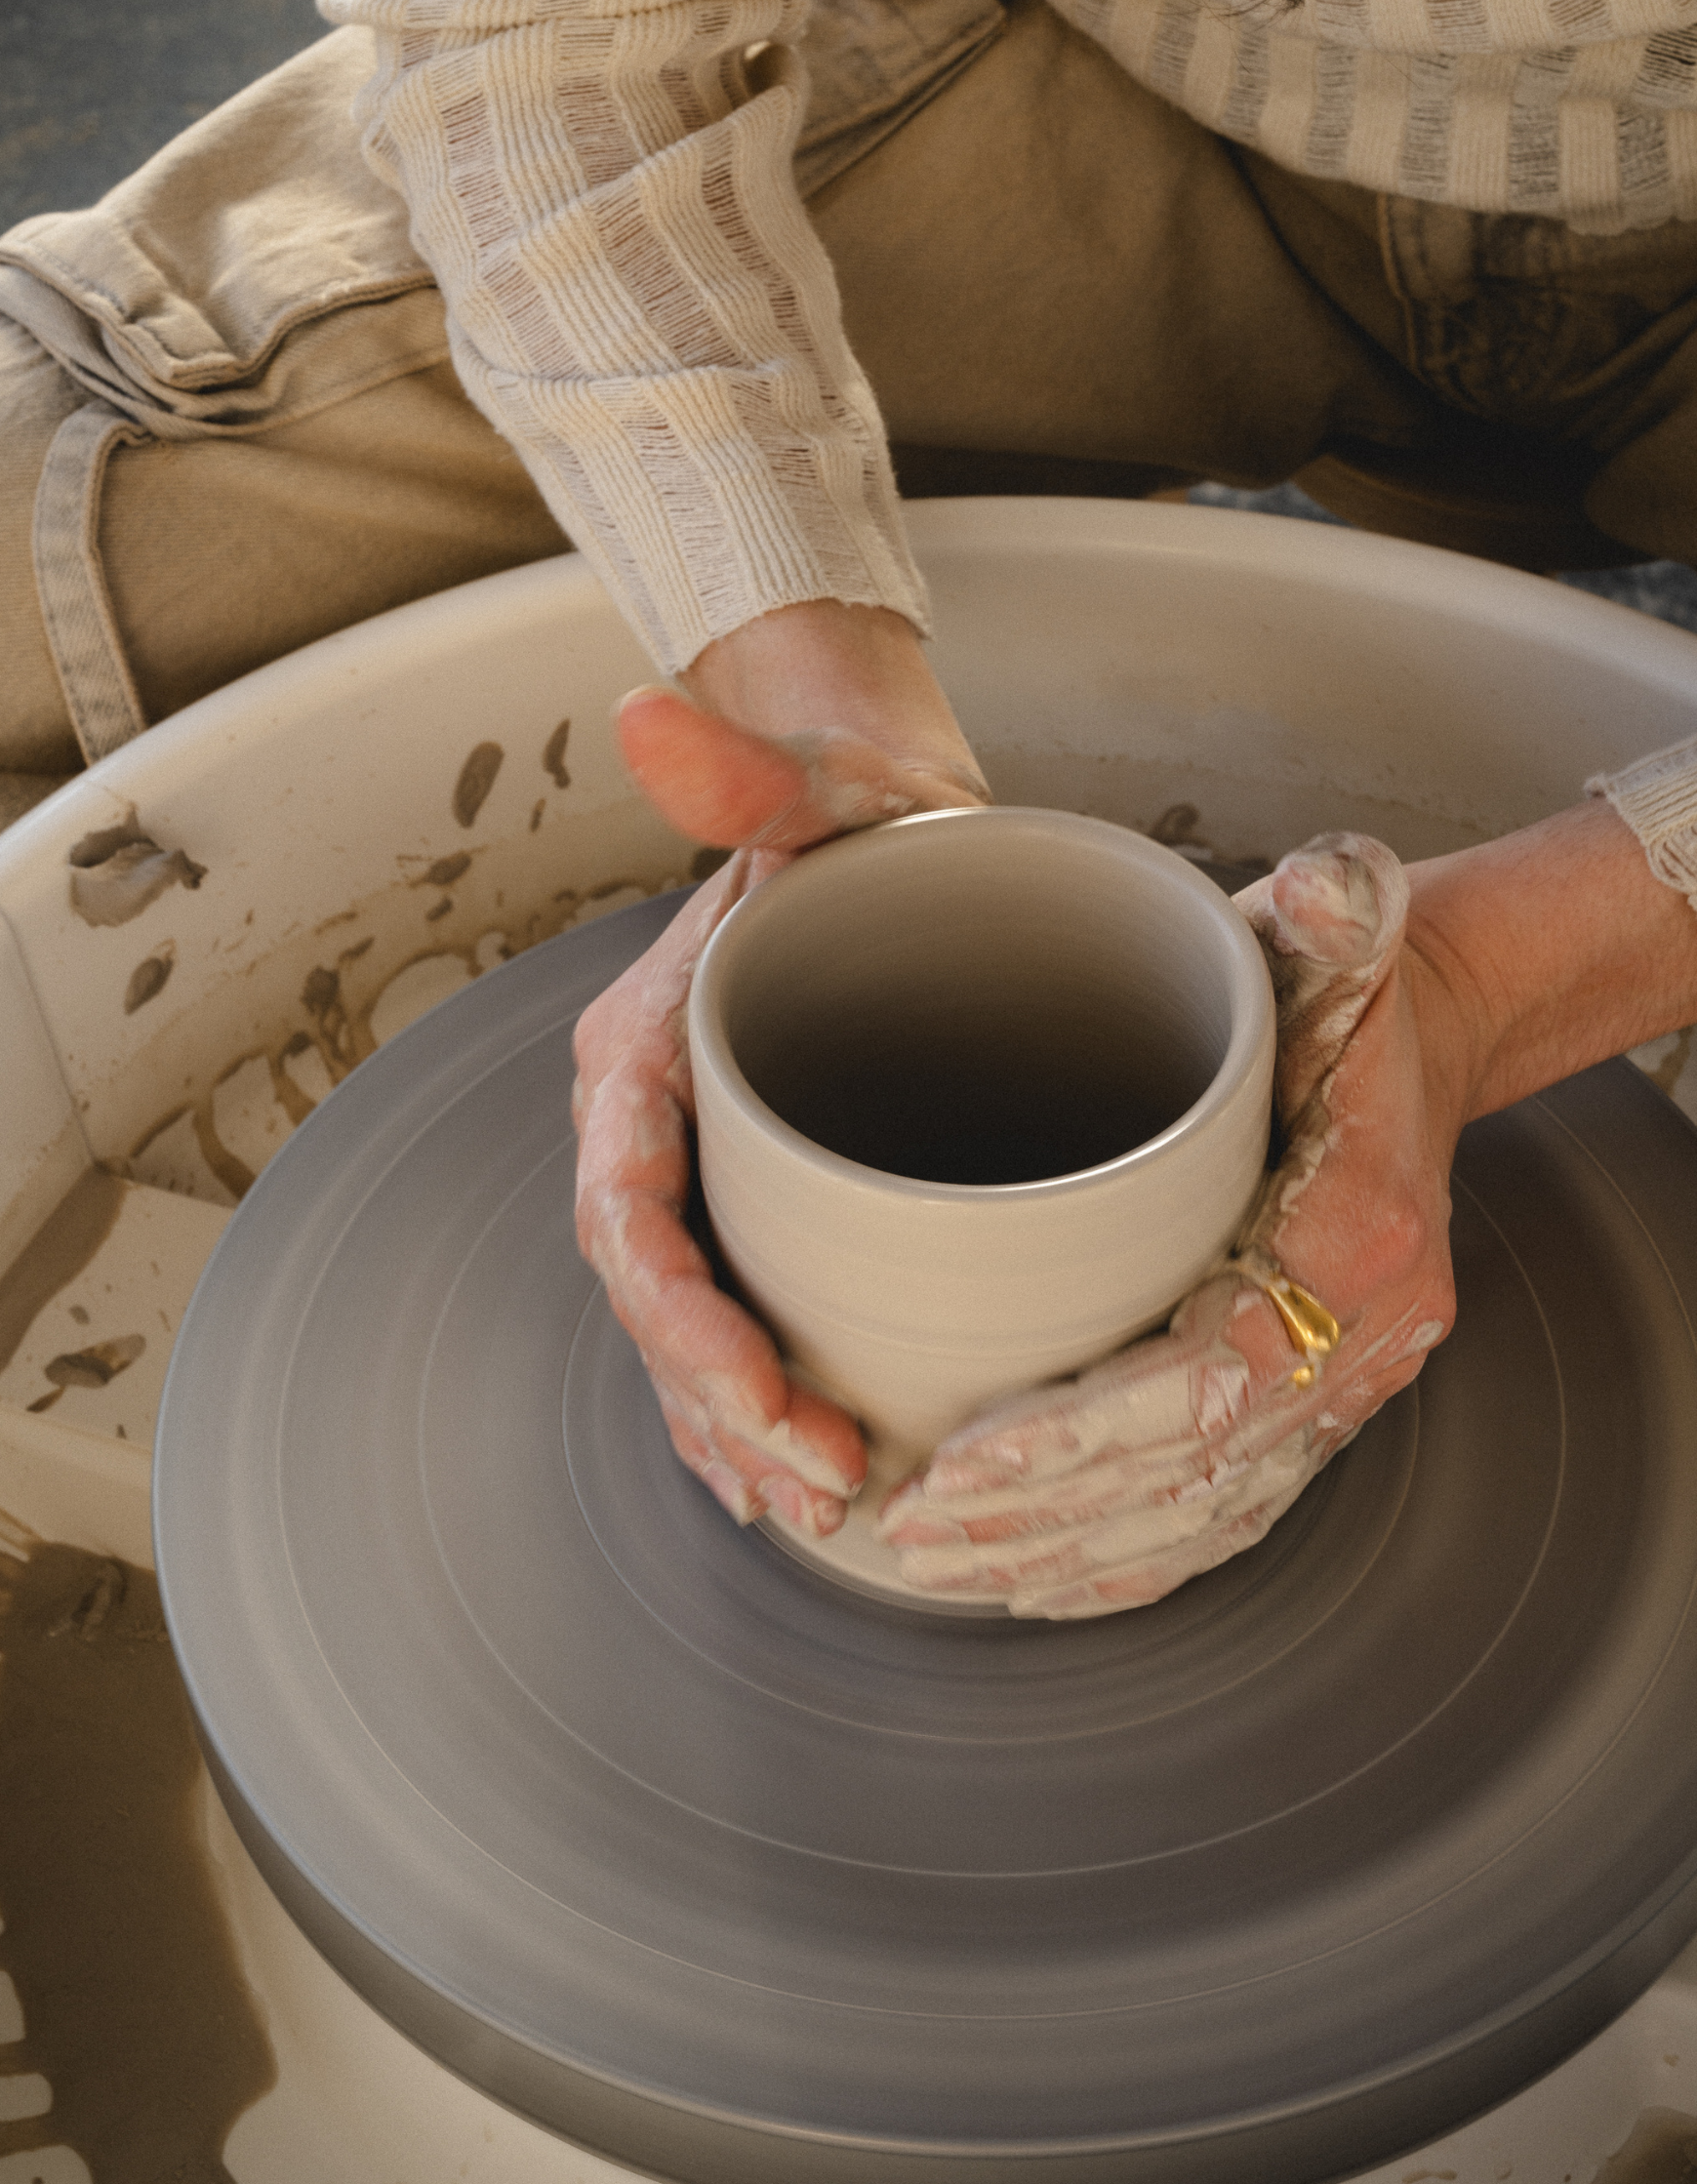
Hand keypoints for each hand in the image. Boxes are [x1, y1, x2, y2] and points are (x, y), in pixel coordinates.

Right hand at [573, 602, 986, 1532]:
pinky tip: (804, 1471)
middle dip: (724, 1409)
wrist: (897, 840)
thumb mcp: (819, 793)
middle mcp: (656, 1128)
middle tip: (824, 1482)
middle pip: (656, 1300)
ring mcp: (710, 1172)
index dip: (678, 1316)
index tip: (758, 1393)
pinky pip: (734, 1322)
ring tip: (824, 1503)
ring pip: (689, 1334)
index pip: (627, 1207)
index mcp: (644, 1049)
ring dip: (741, 1434)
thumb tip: (647, 716)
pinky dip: (757, 1406)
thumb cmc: (860, 824)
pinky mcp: (767, 1201)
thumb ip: (740, 771)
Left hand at [878, 832, 1465, 1615]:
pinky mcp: (1318, 1408)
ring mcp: (1349, 1389)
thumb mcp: (1345, 939)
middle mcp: (1365, 1341)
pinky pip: (1226, 1515)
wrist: (1430, 1041)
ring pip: (1202, 1517)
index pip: (1206, 1375)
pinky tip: (1039, 1573)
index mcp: (1359, 1240)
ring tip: (943, 1560)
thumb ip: (1333, 912)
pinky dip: (1130, 1561)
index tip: (961, 1456)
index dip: (1079, 1432)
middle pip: (1190, 1475)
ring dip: (1068, 1553)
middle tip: (913, 1527)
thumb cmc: (1354, 998)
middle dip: (1042, 1515)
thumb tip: (1314, 888)